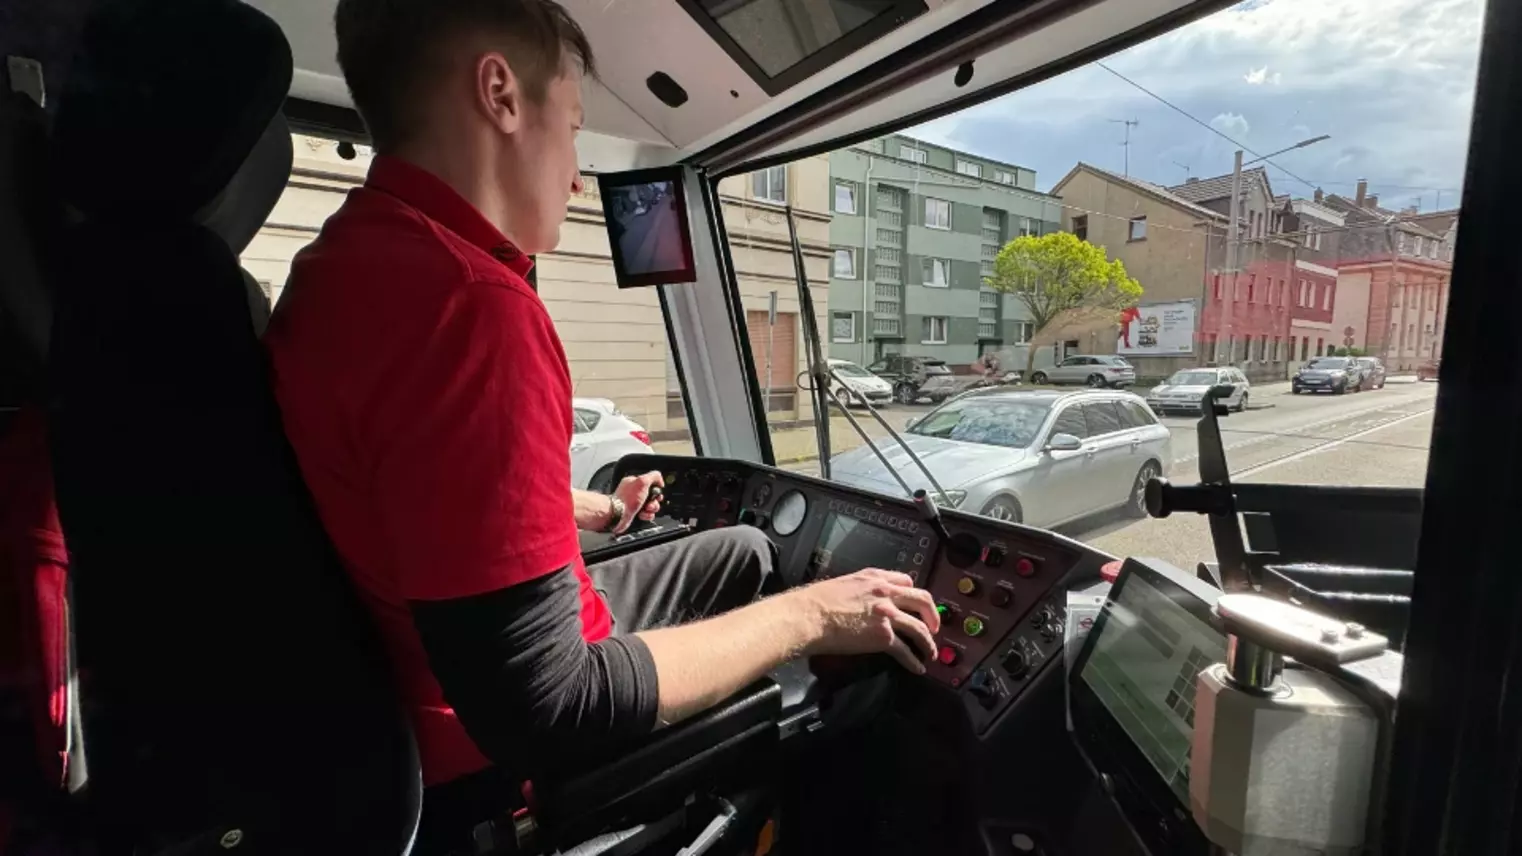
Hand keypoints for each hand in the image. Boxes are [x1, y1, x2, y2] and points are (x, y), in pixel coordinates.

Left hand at [612, 471, 663, 533]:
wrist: (618, 515)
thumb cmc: (626, 499)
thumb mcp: (642, 481)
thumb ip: (654, 476)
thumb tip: (660, 481)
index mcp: (634, 482)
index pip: (651, 483)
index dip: (656, 489)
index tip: (656, 493)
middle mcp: (634, 492)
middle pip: (653, 496)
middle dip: (654, 501)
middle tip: (650, 503)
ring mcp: (634, 503)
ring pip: (651, 506)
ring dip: (651, 509)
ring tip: (645, 509)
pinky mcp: (635, 513)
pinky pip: (647, 514)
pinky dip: (646, 515)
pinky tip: (642, 515)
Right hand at [794, 569, 939, 673]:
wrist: (810, 615)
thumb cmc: (816, 600)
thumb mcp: (844, 583)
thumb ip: (861, 588)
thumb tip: (862, 599)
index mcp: (875, 578)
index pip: (906, 580)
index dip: (914, 593)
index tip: (916, 603)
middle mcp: (886, 593)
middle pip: (922, 600)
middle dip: (933, 615)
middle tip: (934, 626)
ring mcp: (887, 615)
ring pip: (920, 628)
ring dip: (928, 642)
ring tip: (931, 653)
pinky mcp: (883, 637)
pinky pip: (905, 650)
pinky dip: (914, 661)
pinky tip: (918, 667)